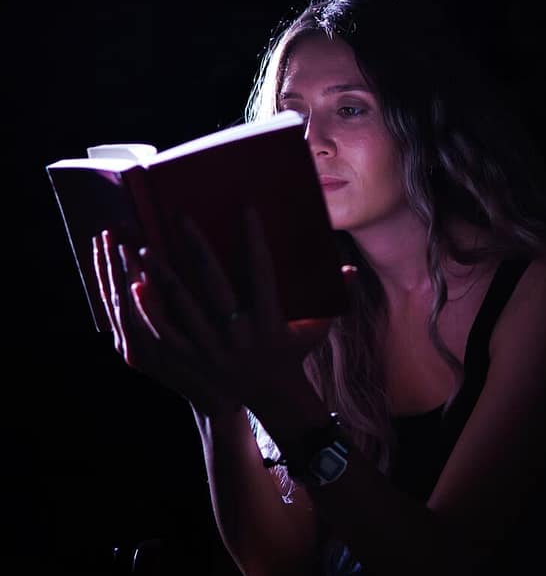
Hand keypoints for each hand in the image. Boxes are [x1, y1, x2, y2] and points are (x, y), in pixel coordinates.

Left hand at [92, 209, 347, 417]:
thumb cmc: (295, 353)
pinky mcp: (193, 359)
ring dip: (162, 275)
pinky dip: (150, 309)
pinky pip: (165, 333)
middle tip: (180, 217)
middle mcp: (240, 333)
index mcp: (270, 320)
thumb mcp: (319, 327)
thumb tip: (350, 270)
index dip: (254, 239)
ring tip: (143, 247)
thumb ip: (336, 297)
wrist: (273, 399)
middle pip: (213, 284)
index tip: (246, 208)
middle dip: (195, 248)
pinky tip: (134, 286)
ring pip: (182, 306)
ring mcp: (213, 349)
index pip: (261, 270)